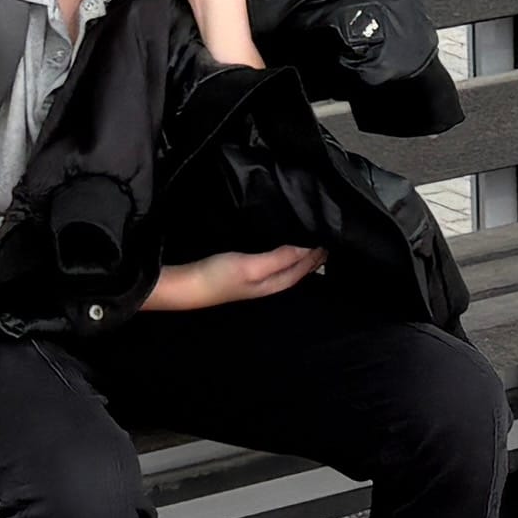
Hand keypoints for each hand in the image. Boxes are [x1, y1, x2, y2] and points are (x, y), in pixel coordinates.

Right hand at [143, 245, 318, 313]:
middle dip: (313, 254)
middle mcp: (269, 282)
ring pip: (285, 263)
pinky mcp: (242, 269)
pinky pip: (271, 258)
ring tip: (308, 233)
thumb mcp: (253, 265)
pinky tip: (279, 239)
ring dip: (298, 251)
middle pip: (298, 267)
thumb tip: (309, 246)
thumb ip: (281, 257)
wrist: (185, 286)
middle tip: (325, 232)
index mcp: (276, 283)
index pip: (305, 266)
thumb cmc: (220, 276)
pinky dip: (282, 249)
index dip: (318, 253)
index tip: (331, 233)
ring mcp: (255, 277)